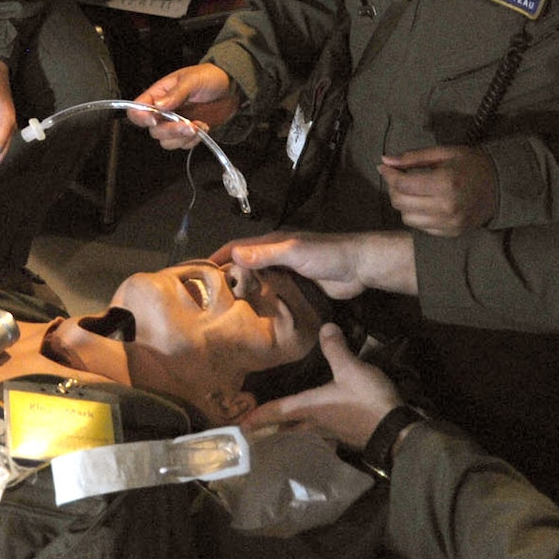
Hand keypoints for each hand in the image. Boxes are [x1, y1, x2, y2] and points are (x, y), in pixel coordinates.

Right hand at [128, 64, 238, 149]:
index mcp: (158, 94)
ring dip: (183, 137)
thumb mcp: (192, 80)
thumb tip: (158, 105)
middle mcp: (162, 112)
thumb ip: (176, 93)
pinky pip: (182, 145)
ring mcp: (174, 124)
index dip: (141, 118)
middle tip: (188, 125)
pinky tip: (204, 127)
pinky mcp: (186, 134)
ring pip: (166, 141)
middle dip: (171, 130)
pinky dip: (193, 140)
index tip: (155, 120)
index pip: (137, 110)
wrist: (231, 90)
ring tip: (200, 125)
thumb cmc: (209, 78)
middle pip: (153, 130)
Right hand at [215, 229, 415, 299]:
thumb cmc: (327, 254)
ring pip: (259, 280)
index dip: (218, 257)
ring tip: (226, 310)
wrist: (359, 267)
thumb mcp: (294, 251)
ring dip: (244, 290)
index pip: (237, 247)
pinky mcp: (298, 287)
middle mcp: (276, 256)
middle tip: (209, 298)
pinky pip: (274, 293)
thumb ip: (266, 253)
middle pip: (245, 265)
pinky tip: (255, 314)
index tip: (198, 273)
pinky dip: (262, 300)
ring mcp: (287, 272)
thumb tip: (234, 254)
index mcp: (272, 243)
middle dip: (227, 276)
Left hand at [242, 323, 399, 449]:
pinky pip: (320, 429)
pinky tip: (317, 416)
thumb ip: (336, 348)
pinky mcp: (345, 433)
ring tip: (282, 419)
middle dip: (271, 424)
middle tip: (255, 423)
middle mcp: (314, 423)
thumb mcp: (351, 369)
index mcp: (309, 407)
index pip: (277, 411)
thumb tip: (325, 327)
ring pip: (303, 428)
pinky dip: (310, 423)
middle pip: (287, 425)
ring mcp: (330, 431)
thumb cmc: (366, 401)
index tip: (239, 424)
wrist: (395, 431)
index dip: (258, 416)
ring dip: (290, 425)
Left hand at [381, 145, 497, 235]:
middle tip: (397, 176)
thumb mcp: (444, 153)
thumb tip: (385, 160)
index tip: (385, 167)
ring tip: (412, 190)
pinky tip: (424, 202)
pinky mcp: (451, 233)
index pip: (402, 185)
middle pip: (401, 203)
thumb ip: (413, 157)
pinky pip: (421, 227)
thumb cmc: (471, 164)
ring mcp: (448, 223)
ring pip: (407, 217)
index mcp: (444, 183)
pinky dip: (416, 215)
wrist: (500, 187)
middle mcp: (445, 206)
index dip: (389, 175)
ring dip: (403, 203)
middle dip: (393, 188)